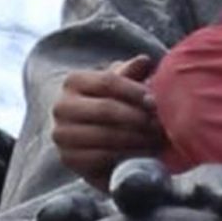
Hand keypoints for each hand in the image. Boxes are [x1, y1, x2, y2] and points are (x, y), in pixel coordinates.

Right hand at [52, 53, 164, 188]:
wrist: (88, 139)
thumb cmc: (109, 105)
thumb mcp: (119, 86)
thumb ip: (130, 73)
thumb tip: (144, 61)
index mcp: (74, 81)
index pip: (108, 82)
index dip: (135, 92)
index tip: (155, 102)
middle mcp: (62, 106)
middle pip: (106, 109)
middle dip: (138, 118)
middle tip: (159, 125)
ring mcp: (62, 134)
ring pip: (106, 135)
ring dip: (137, 139)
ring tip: (156, 140)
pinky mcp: (68, 159)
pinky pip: (102, 157)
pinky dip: (127, 156)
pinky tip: (144, 154)